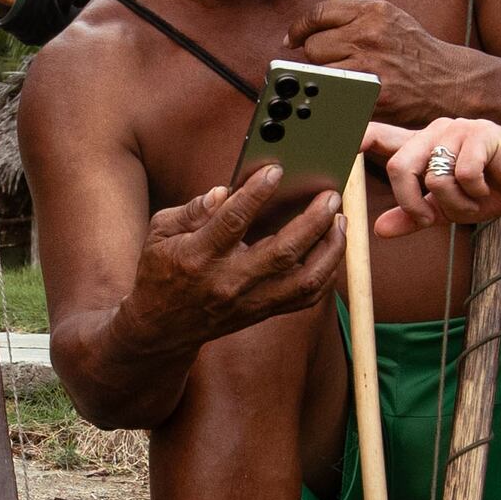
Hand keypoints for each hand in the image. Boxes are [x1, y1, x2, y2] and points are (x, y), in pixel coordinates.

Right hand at [127, 162, 342, 343]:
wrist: (161, 329)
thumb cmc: (161, 270)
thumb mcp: (160, 232)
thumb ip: (192, 209)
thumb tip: (226, 192)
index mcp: (198, 257)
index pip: (232, 223)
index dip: (256, 194)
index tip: (276, 170)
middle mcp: (228, 283)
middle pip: (282, 253)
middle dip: (313, 221)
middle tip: (330, 195)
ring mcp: (250, 302)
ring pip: (304, 280)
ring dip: (330, 249)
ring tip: (340, 220)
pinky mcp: (263, 313)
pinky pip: (306, 297)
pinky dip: (327, 272)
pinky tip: (333, 248)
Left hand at [284, 0, 496, 121]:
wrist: (450, 82)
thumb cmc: (415, 53)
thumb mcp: (390, 19)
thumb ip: (352, 17)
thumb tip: (305, 30)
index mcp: (373, 11)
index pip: (318, 14)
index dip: (300, 28)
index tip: (292, 38)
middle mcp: (369, 34)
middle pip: (314, 45)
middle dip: (318, 57)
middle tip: (334, 64)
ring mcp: (369, 66)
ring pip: (320, 73)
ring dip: (325, 80)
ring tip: (344, 81)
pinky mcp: (370, 95)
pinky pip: (334, 96)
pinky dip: (335, 99)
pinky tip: (348, 97)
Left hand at [366, 115, 500, 232]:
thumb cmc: (484, 188)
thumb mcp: (444, 209)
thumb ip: (412, 216)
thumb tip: (378, 230)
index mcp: (419, 146)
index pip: (379, 135)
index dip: (358, 140)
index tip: (341, 149)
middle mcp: (433, 133)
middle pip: (399, 166)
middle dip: (410, 202)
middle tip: (429, 219)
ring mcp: (456, 131)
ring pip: (434, 177)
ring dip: (454, 204)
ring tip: (471, 202)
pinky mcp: (481, 135)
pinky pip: (463, 173)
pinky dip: (474, 192)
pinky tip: (486, 188)